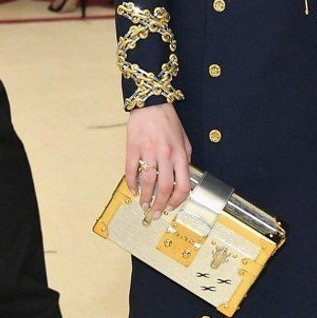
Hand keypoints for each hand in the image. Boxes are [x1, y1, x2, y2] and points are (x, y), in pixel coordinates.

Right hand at [126, 104, 192, 218]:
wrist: (151, 104)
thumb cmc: (168, 122)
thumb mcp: (184, 140)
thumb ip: (185, 159)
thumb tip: (181, 179)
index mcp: (180, 155)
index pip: (183, 186)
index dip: (178, 201)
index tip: (172, 207)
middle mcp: (165, 155)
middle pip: (164, 188)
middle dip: (160, 205)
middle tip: (155, 213)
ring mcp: (148, 152)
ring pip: (147, 182)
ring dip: (145, 198)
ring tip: (143, 205)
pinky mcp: (133, 148)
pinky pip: (131, 171)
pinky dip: (131, 183)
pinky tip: (132, 190)